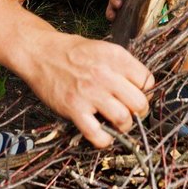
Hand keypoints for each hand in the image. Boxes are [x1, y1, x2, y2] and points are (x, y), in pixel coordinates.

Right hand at [23, 33, 152, 147]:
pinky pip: (97, 134)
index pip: (147, 80)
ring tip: (118, 124)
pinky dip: (104, 140)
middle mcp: (105, 74)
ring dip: (124, 126)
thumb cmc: (71, 51)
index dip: (145, 91)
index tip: (138, 95)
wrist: (39, 53)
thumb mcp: (102, 48)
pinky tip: (103, 135)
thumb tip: (141, 87)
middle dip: (139, 112)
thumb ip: (121, 66)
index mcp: (115, 57)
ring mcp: (89, 92)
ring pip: (123, 119)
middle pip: (140, 102)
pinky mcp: (74, 108)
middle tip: (131, 113)